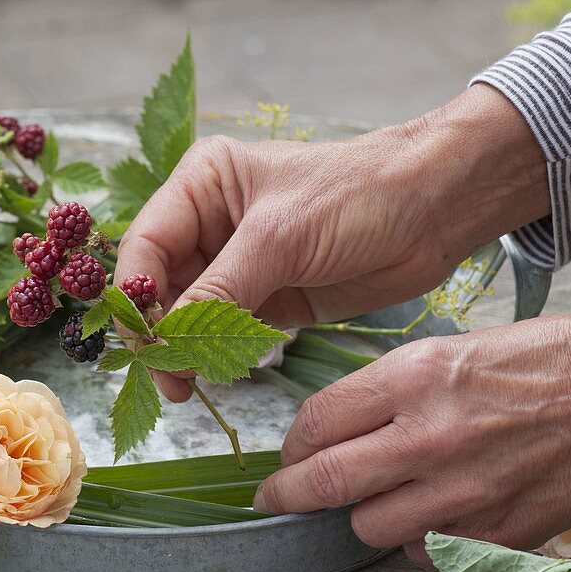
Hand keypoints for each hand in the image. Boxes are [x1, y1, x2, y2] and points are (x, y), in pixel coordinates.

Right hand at [115, 85, 547, 401]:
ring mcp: (236, 263)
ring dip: (183, 350)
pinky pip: (223, 333)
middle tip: (166, 377)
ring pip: (187, 314)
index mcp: (202, 185)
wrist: (434, 211)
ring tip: (185, 386)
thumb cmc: (357, 196)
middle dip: (159, 331)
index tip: (143, 343)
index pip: (146, 244)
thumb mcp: (280, 238)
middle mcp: (209, 223)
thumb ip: (220, 291)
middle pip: (159, 285)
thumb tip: (167, 342)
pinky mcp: (265, 298)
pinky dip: (214, 357)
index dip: (137, 295)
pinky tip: (211, 378)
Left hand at [255, 313, 570, 561]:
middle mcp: (429, 436)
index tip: (287, 455)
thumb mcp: (448, 349)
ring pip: (369, 526)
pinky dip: (416, 537)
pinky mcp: (495, 531)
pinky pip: (424, 552)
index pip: (317, 421)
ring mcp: (463, 490)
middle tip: (276, 497)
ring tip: (383, 492)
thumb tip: (334, 426)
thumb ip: (384, 390)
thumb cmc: (540, 360)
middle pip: (326, 482)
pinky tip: (434, 510)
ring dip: (362, 512)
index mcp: (414, 378)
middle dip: (288, 493)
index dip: (291, 444)